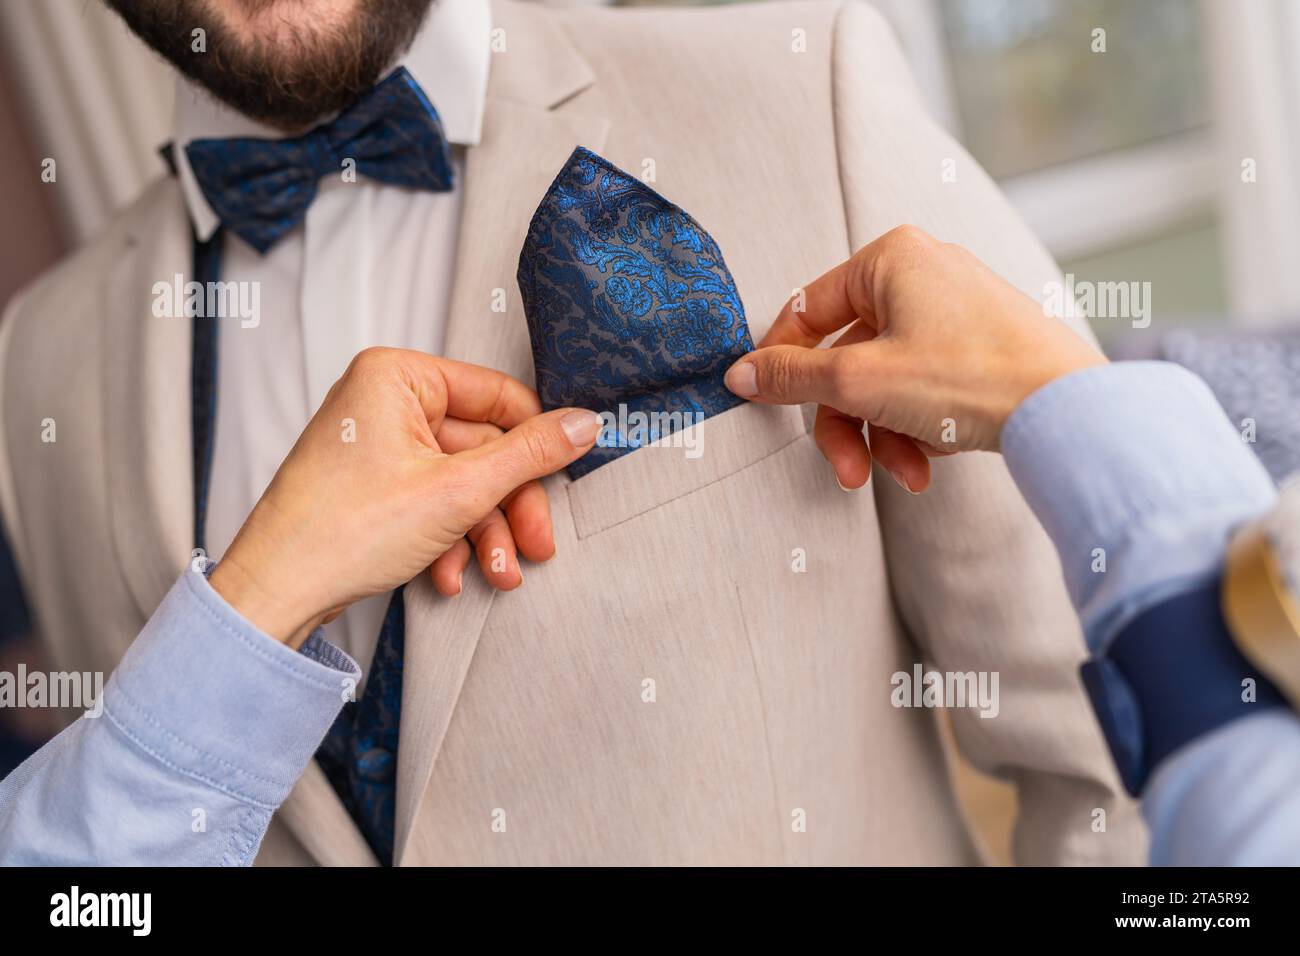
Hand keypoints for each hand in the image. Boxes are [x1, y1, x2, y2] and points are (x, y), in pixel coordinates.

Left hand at [209, 348, 600, 646]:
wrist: (276, 592)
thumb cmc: (344, 530)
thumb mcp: (459, 490)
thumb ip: (530, 454)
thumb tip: (584, 423)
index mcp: (399, 375)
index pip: (497, 396)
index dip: (536, 441)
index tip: (564, 476)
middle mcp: (385, 400)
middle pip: (482, 447)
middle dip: (508, 507)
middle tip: (536, 544)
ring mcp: (377, 444)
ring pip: (460, 482)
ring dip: (484, 533)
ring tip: (496, 574)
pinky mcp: (373, 485)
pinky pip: (432, 501)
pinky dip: (448, 539)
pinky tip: (447, 575)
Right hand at [723, 225, 1104, 491]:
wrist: (1067, 409)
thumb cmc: (971, 377)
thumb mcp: (859, 380)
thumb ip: (791, 377)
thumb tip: (742, 374)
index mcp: (891, 258)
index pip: (807, 310)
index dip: (781, 362)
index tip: (763, 401)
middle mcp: (924, 273)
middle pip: (848, 357)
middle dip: (848, 422)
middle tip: (847, 468)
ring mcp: (957, 309)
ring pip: (886, 379)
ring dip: (885, 435)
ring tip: (907, 473)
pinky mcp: (982, 345)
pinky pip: (924, 386)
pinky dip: (920, 426)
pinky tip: (938, 455)